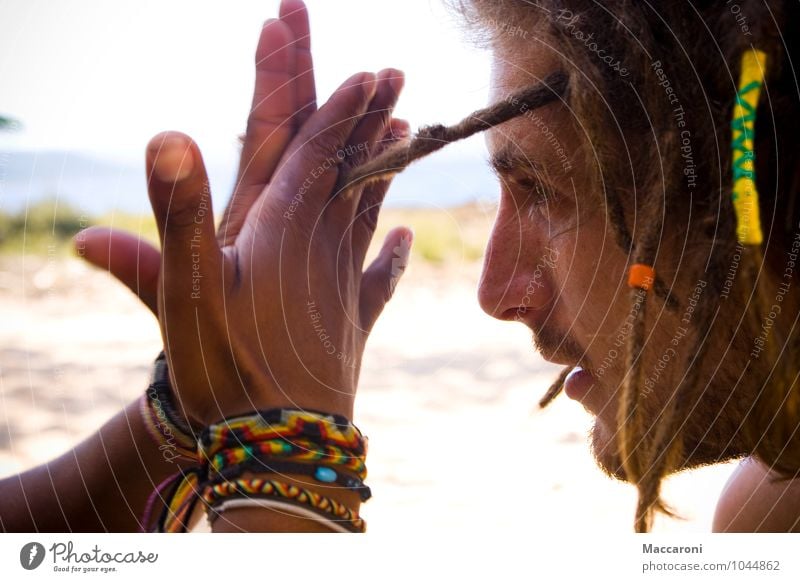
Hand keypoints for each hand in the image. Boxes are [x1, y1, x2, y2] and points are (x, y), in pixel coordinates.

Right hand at [88, 1, 410, 423]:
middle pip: (353, 171)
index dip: (341, 111)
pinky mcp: (350, 323)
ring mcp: (343, 287)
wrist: (279, 444)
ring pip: (372, 212)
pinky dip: (394, 256)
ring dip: (387, 169)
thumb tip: (168, 134)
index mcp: (285, 233)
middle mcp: (324, 251)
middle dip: (372, 119)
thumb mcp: (186, 289)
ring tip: (409, 133)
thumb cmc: (227, 368)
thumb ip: (180, 214)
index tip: (368, 70)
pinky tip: (407, 240)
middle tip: (398, 77)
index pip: (320, 156)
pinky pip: (380, 279)